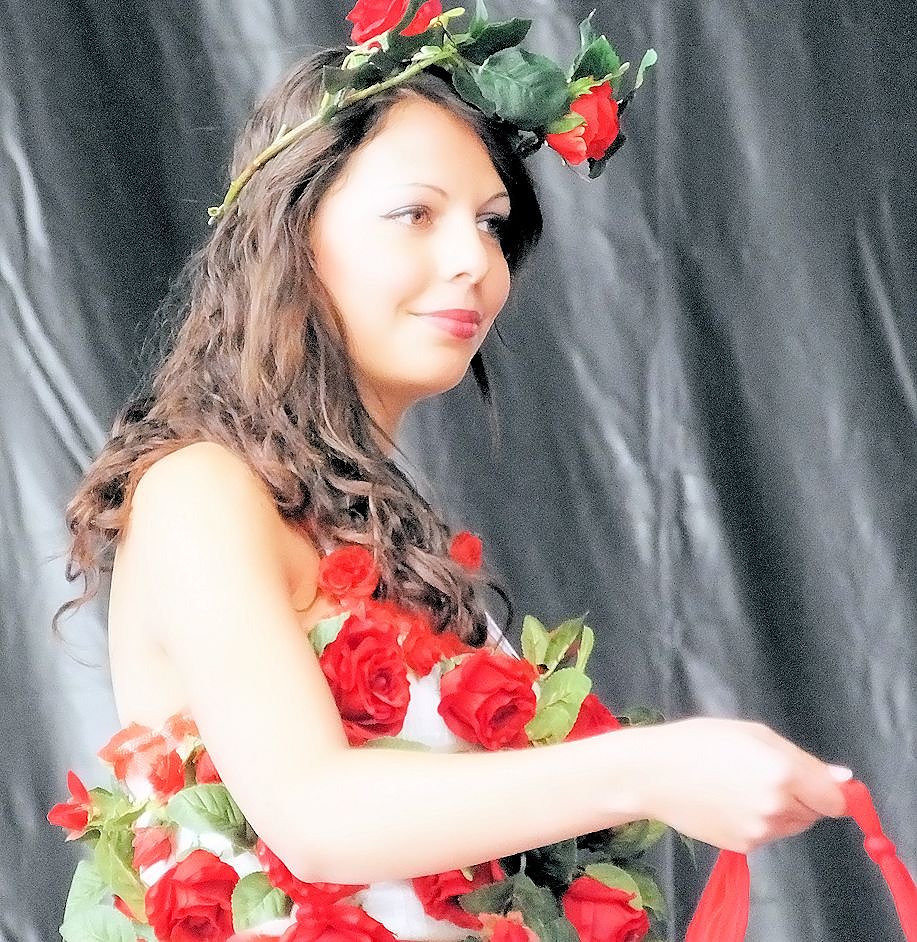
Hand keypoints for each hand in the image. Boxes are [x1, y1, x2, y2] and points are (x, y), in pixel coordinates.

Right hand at [640, 718, 850, 852]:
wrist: (653, 774)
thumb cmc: (698, 741)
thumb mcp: (751, 733)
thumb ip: (801, 758)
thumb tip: (843, 780)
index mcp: (782, 771)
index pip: (836, 799)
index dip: (829, 789)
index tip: (816, 781)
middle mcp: (777, 806)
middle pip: (816, 812)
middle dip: (801, 795)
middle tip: (763, 773)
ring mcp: (761, 830)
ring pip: (793, 824)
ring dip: (781, 809)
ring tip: (742, 786)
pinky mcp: (745, 846)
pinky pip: (769, 834)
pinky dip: (759, 821)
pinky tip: (730, 802)